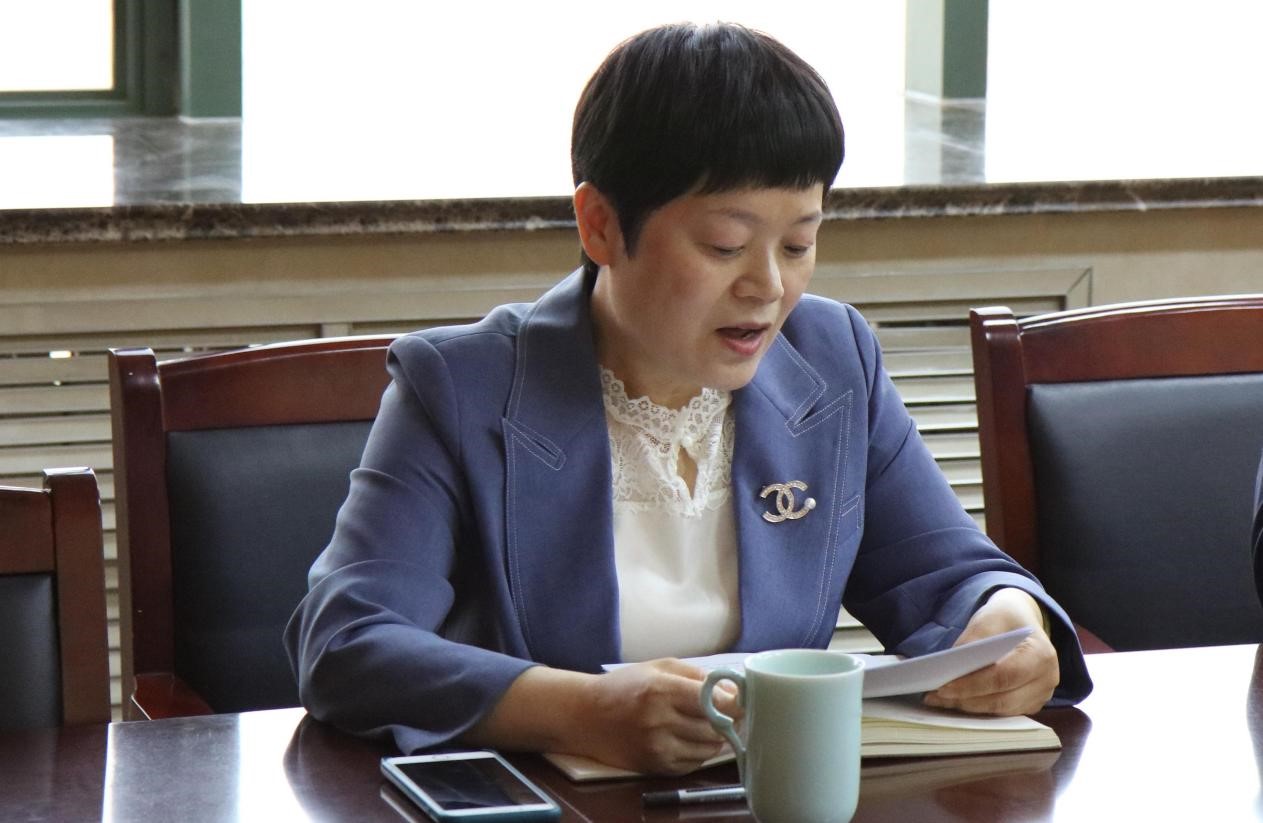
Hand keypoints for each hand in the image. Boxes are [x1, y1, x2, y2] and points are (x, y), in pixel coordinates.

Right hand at [574, 658, 740, 774]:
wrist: (585, 715)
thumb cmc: (625, 687)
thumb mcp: (659, 667)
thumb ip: (697, 675)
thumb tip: (732, 689)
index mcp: (662, 689)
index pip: (714, 701)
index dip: (734, 702)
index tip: (741, 700)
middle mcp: (660, 719)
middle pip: (715, 727)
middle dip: (727, 720)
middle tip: (728, 713)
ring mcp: (657, 746)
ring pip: (708, 748)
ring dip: (715, 738)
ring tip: (706, 725)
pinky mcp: (654, 766)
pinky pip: (693, 763)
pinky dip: (698, 753)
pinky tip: (688, 739)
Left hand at [923, 588, 1058, 715]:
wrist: (1021, 620)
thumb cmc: (1005, 618)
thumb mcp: (988, 618)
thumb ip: (972, 641)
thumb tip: (951, 668)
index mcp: (1041, 654)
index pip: (1003, 676)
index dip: (972, 685)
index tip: (943, 688)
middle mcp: (1047, 680)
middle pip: (1002, 699)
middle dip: (965, 700)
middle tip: (935, 697)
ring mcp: (1041, 695)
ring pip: (1001, 710)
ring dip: (968, 707)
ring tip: (939, 701)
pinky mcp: (1030, 704)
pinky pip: (1002, 713)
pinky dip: (978, 709)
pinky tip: (955, 702)